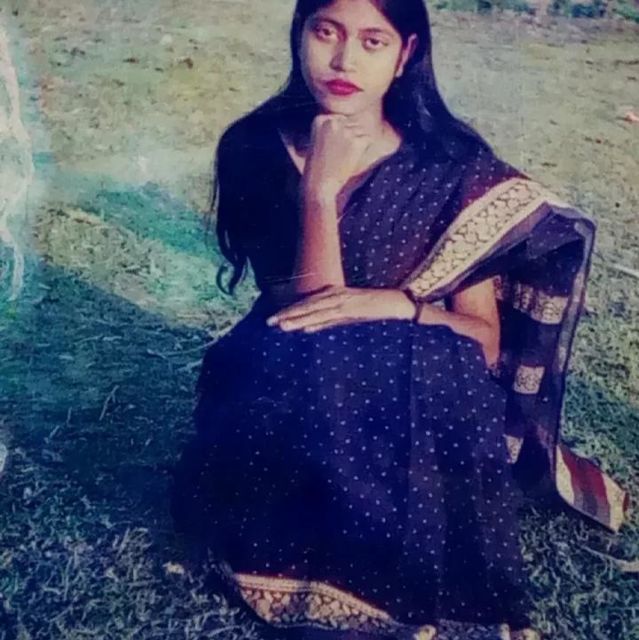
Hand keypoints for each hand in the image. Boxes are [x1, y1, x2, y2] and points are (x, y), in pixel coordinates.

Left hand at [265, 285, 413, 332]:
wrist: (393, 302)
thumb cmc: (370, 308)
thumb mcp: (345, 315)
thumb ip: (326, 321)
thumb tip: (305, 328)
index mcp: (331, 294)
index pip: (305, 303)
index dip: (289, 310)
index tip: (274, 318)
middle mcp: (334, 295)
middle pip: (305, 306)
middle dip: (287, 314)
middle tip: (269, 321)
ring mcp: (341, 301)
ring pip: (314, 311)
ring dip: (297, 318)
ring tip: (281, 325)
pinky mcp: (350, 308)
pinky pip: (330, 316)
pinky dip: (317, 321)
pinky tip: (305, 327)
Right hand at [302, 114, 372, 199]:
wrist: (319, 185)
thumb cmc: (318, 167)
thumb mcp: (318, 142)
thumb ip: (331, 129)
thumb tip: (352, 122)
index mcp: (321, 119)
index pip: (341, 119)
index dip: (340, 135)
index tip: (332, 148)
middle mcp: (333, 121)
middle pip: (352, 123)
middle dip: (350, 138)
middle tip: (338, 155)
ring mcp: (345, 130)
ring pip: (361, 131)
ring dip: (356, 144)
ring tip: (342, 158)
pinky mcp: (356, 141)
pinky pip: (368, 139)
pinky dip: (363, 150)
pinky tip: (350, 159)